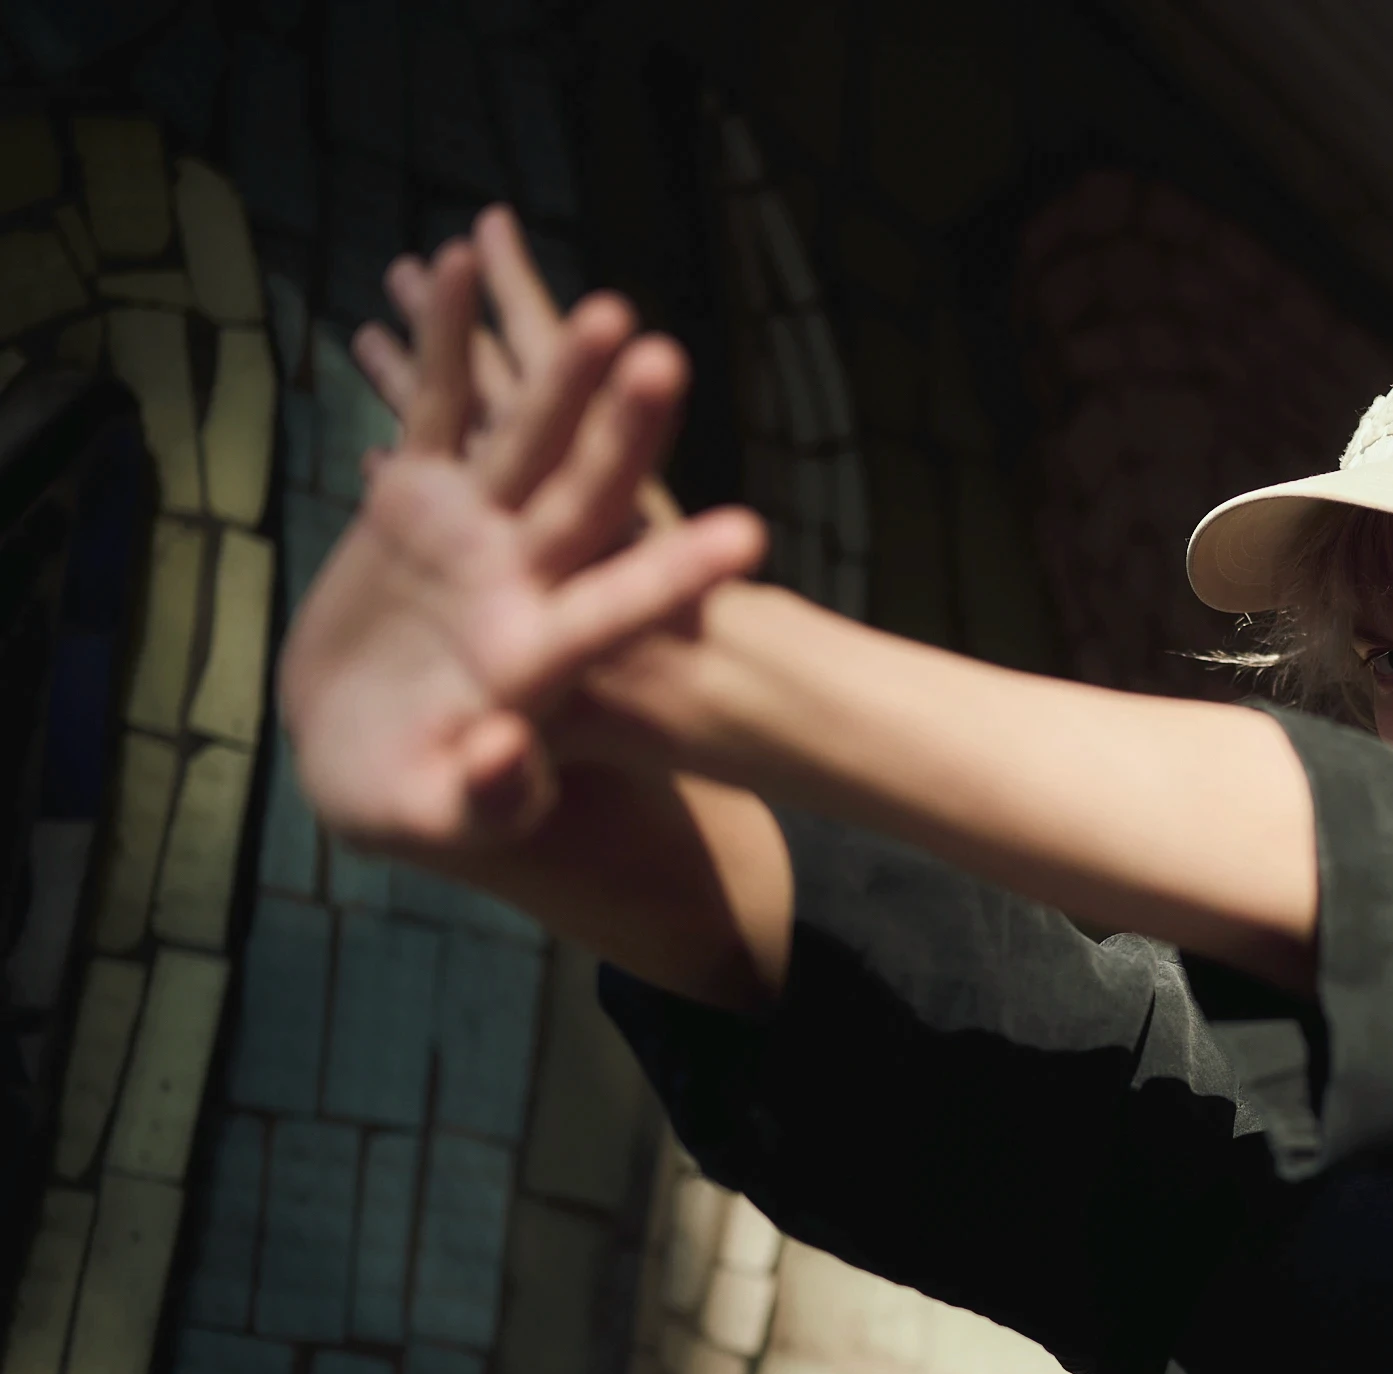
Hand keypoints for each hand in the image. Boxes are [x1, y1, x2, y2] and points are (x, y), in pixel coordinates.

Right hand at [280, 237, 765, 852]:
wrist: (365, 753)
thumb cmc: (414, 800)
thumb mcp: (436, 816)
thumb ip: (484, 797)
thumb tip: (505, 757)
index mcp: (545, 655)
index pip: (624, 607)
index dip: (678, 575)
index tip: (748, 537)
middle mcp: (526, 579)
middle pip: (592, 496)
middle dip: (628, 433)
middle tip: (669, 361)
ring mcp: (474, 531)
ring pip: (526, 435)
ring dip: (557, 371)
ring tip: (601, 303)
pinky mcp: (416, 501)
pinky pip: (436, 409)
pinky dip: (443, 341)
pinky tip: (454, 260)